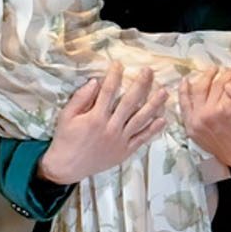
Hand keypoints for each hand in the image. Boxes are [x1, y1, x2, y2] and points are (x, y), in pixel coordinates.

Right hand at [35, 69, 169, 185]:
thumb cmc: (65, 139)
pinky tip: (163, 119)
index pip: (108, 91)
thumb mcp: (66, 116)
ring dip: (154, 105)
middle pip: (130, 102)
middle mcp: (111, 127)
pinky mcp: (125, 151)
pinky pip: (142, 139)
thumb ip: (80, 99)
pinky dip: (153, 129)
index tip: (120, 64)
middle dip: (141, 85)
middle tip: (149, 71)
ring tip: (164, 92)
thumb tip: (94, 82)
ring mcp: (120, 140)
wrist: (67, 167)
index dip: (114, 76)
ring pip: (141, 119)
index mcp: (95, 117)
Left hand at [180, 64, 230, 173]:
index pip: (227, 85)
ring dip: (204, 78)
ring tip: (212, 70)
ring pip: (197, 92)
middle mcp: (206, 114)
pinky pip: (184, 106)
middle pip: (213, 86)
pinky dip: (183, 93)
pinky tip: (186, 82)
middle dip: (224, 74)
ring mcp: (195, 120)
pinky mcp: (190, 127)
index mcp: (222, 110)